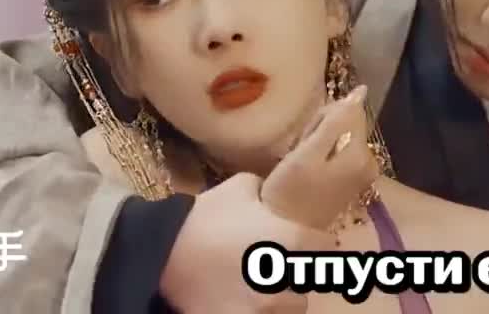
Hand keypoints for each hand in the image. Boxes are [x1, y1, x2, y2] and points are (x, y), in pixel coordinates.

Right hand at [160, 172, 333, 312]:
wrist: (163, 254)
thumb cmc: (204, 218)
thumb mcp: (239, 187)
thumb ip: (264, 189)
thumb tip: (270, 192)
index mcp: (291, 239)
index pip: (326, 245)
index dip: (318, 242)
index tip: (309, 242)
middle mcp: (286, 276)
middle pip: (309, 280)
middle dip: (298, 272)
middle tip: (281, 266)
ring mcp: (265, 306)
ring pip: (293, 307)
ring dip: (284, 299)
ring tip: (265, 289)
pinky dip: (262, 312)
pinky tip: (247, 302)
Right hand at [262, 86, 379, 230]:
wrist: (285, 230)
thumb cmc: (289, 192)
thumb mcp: (307, 153)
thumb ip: (335, 122)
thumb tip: (361, 91)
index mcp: (362, 154)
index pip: (349, 110)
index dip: (324, 116)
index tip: (307, 136)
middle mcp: (370, 163)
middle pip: (347, 123)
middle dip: (323, 129)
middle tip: (301, 149)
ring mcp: (364, 174)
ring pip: (342, 136)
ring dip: (320, 141)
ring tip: (303, 160)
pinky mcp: (354, 180)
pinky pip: (340, 151)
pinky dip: (324, 153)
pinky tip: (310, 167)